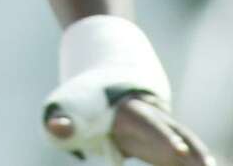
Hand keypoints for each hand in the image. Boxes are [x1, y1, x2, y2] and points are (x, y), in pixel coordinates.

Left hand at [46, 95, 215, 164]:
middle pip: (174, 131)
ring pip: (186, 140)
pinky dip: (195, 160)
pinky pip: (185, 153)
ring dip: (198, 155)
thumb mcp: (70, 112)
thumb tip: (57, 127)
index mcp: (127, 111)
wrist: (102, 95)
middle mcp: (150, 117)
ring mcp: (162, 128)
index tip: (176, 151)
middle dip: (190, 147)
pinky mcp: (167, 143)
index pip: (146, 123)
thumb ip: (65, 122)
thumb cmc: (84, 109)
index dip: (161, 136)